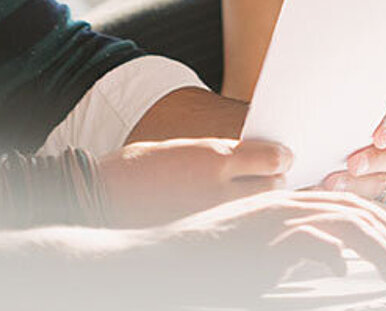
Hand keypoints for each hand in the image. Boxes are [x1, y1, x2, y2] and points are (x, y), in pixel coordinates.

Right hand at [98, 138, 289, 226]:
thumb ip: (228, 154)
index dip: (280, 158)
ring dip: (265, 207)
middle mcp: (218, 189)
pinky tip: (240, 226)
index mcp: (214, 157)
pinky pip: (242, 235)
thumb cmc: (142, 168)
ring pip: (261, 214)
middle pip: (274, 188)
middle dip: (276, 183)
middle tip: (269, 180)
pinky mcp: (204, 239)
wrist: (104, 195)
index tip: (281, 157)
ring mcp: (213, 218)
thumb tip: (264, 159)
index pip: (272, 158)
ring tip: (253, 204)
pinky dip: (247, 230)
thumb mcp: (188, 147)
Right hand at [132, 190, 385, 297]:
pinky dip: (332, 256)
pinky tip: (342, 273)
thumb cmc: (209, 259)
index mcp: (284, 204)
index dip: (377, 220)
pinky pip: (312, 242)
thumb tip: (327, 259)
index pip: (343, 203)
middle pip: (353, 211)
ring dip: (378, 251)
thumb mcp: (259, 248)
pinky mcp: (265, 240)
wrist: (167, 257)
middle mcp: (284, 205)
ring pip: (346, 225)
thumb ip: (292, 247)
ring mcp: (276, 221)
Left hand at [319, 95, 385, 203]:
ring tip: (334, 183)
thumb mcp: (363, 106)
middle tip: (354, 164)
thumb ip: (357, 107)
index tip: (379, 138)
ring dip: (361, 185)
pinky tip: (335, 194)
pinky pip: (379, 203)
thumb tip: (332, 107)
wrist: (352, 142)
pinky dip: (357, 200)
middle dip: (378, 161)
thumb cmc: (357, 117)